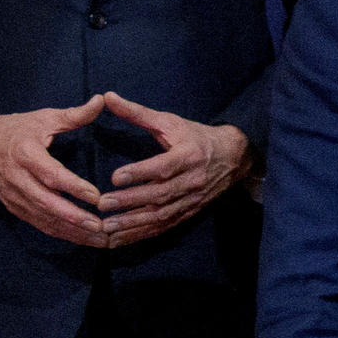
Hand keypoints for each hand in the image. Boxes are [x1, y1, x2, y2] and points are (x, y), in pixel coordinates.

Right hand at [0, 104, 121, 245]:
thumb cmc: (14, 129)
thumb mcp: (42, 118)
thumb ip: (73, 115)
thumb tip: (101, 100)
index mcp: (26, 154)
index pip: (51, 174)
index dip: (74, 186)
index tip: (97, 197)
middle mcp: (18, 178)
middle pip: (46, 203)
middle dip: (74, 218)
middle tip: (101, 227)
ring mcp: (14, 195)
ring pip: (43, 218)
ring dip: (71, 231)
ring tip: (99, 240)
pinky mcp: (13, 206)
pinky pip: (37, 223)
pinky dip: (59, 233)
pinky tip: (80, 239)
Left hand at [84, 94, 249, 239]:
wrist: (234, 156)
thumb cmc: (196, 136)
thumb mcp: (170, 121)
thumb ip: (138, 113)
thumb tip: (107, 97)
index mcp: (189, 155)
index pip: (163, 167)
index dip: (140, 173)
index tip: (115, 177)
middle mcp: (193, 180)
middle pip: (160, 195)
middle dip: (130, 201)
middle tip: (103, 205)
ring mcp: (192, 200)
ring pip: (161, 215)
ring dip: (133, 223)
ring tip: (108, 226)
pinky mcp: (189, 212)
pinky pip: (165, 226)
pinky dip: (142, 234)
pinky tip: (121, 239)